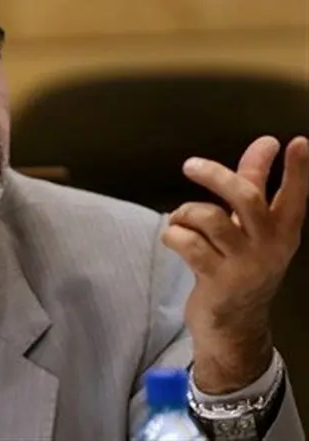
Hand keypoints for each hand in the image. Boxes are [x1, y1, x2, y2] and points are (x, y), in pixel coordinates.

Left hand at [162, 135, 308, 393]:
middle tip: (190, 165)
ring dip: (185, 212)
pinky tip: (173, 239)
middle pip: (245, 198)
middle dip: (215, 176)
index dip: (297, 170)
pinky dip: (173, 234)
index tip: (297, 141)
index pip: (295, 196)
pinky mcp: (218, 280)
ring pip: (209, 218)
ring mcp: (244, 264)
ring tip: (179, 220)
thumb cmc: (240, 265)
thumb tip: (266, 143)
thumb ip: (254, 184)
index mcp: (283, 231)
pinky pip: (187, 243)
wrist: (235, 326)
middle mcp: (269, 246)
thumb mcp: (253, 227)